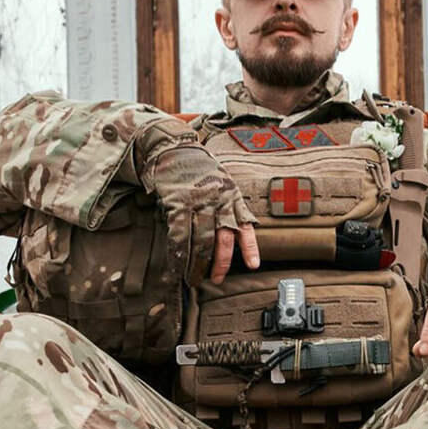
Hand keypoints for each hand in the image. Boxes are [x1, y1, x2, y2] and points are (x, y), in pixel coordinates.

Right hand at [136, 119, 258, 285]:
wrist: (174, 149)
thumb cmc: (198, 170)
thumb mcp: (221, 185)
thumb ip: (226, 208)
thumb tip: (227, 238)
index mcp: (232, 197)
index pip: (245, 226)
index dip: (250, 248)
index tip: (254, 266)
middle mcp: (219, 201)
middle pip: (223, 240)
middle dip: (219, 264)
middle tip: (215, 279)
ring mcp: (199, 202)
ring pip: (201, 241)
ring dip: (197, 264)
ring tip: (193, 278)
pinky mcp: (178, 203)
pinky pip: (180, 235)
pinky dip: (178, 254)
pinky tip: (177, 265)